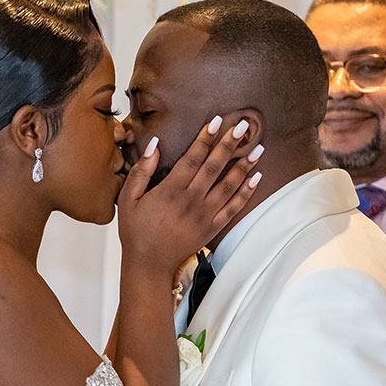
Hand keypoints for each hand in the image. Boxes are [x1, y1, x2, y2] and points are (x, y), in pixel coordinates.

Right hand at [116, 116, 261, 276]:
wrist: (149, 264)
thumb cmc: (136, 230)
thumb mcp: (128, 198)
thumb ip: (141, 170)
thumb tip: (155, 145)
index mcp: (171, 190)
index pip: (193, 157)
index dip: (206, 138)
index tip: (217, 121)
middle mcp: (191, 200)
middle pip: (215, 166)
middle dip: (229, 144)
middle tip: (243, 125)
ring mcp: (205, 214)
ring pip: (229, 185)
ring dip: (244, 165)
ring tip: (258, 148)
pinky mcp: (212, 227)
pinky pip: (234, 207)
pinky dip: (247, 192)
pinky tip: (256, 178)